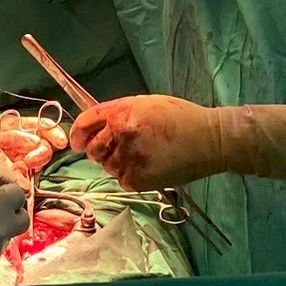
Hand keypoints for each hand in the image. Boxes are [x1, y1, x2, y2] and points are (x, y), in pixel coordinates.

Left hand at [70, 96, 285, 188]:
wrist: (209, 139)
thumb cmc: (181, 118)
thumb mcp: (146, 105)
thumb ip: (120, 113)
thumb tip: (97, 126)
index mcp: (122, 112)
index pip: (85, 123)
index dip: (77, 134)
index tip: (76, 142)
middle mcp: (122, 134)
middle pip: (92, 149)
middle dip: (99, 151)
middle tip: (116, 150)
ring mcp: (130, 158)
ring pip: (108, 167)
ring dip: (118, 164)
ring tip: (141, 156)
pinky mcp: (140, 179)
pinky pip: (123, 181)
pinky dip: (131, 177)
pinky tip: (149, 167)